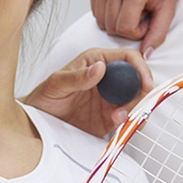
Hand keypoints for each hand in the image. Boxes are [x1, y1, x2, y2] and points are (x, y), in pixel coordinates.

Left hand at [22, 49, 151, 137]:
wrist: (38, 122)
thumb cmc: (45, 96)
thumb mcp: (57, 83)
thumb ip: (78, 77)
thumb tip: (100, 68)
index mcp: (97, 62)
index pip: (127, 58)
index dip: (140, 68)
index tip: (145, 82)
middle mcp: (108, 79)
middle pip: (136, 81)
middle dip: (140, 93)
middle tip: (131, 105)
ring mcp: (110, 99)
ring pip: (135, 101)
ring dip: (134, 110)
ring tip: (118, 118)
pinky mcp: (109, 117)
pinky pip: (127, 119)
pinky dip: (129, 123)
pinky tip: (118, 124)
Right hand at [89, 0, 182, 55]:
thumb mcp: (168, 9)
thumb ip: (158, 34)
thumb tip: (145, 55)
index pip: (125, 29)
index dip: (137, 32)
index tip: (147, 20)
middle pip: (111, 26)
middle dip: (126, 27)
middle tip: (140, 14)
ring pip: (100, 20)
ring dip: (116, 20)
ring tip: (131, 8)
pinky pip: (95, 9)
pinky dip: (107, 11)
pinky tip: (122, 1)